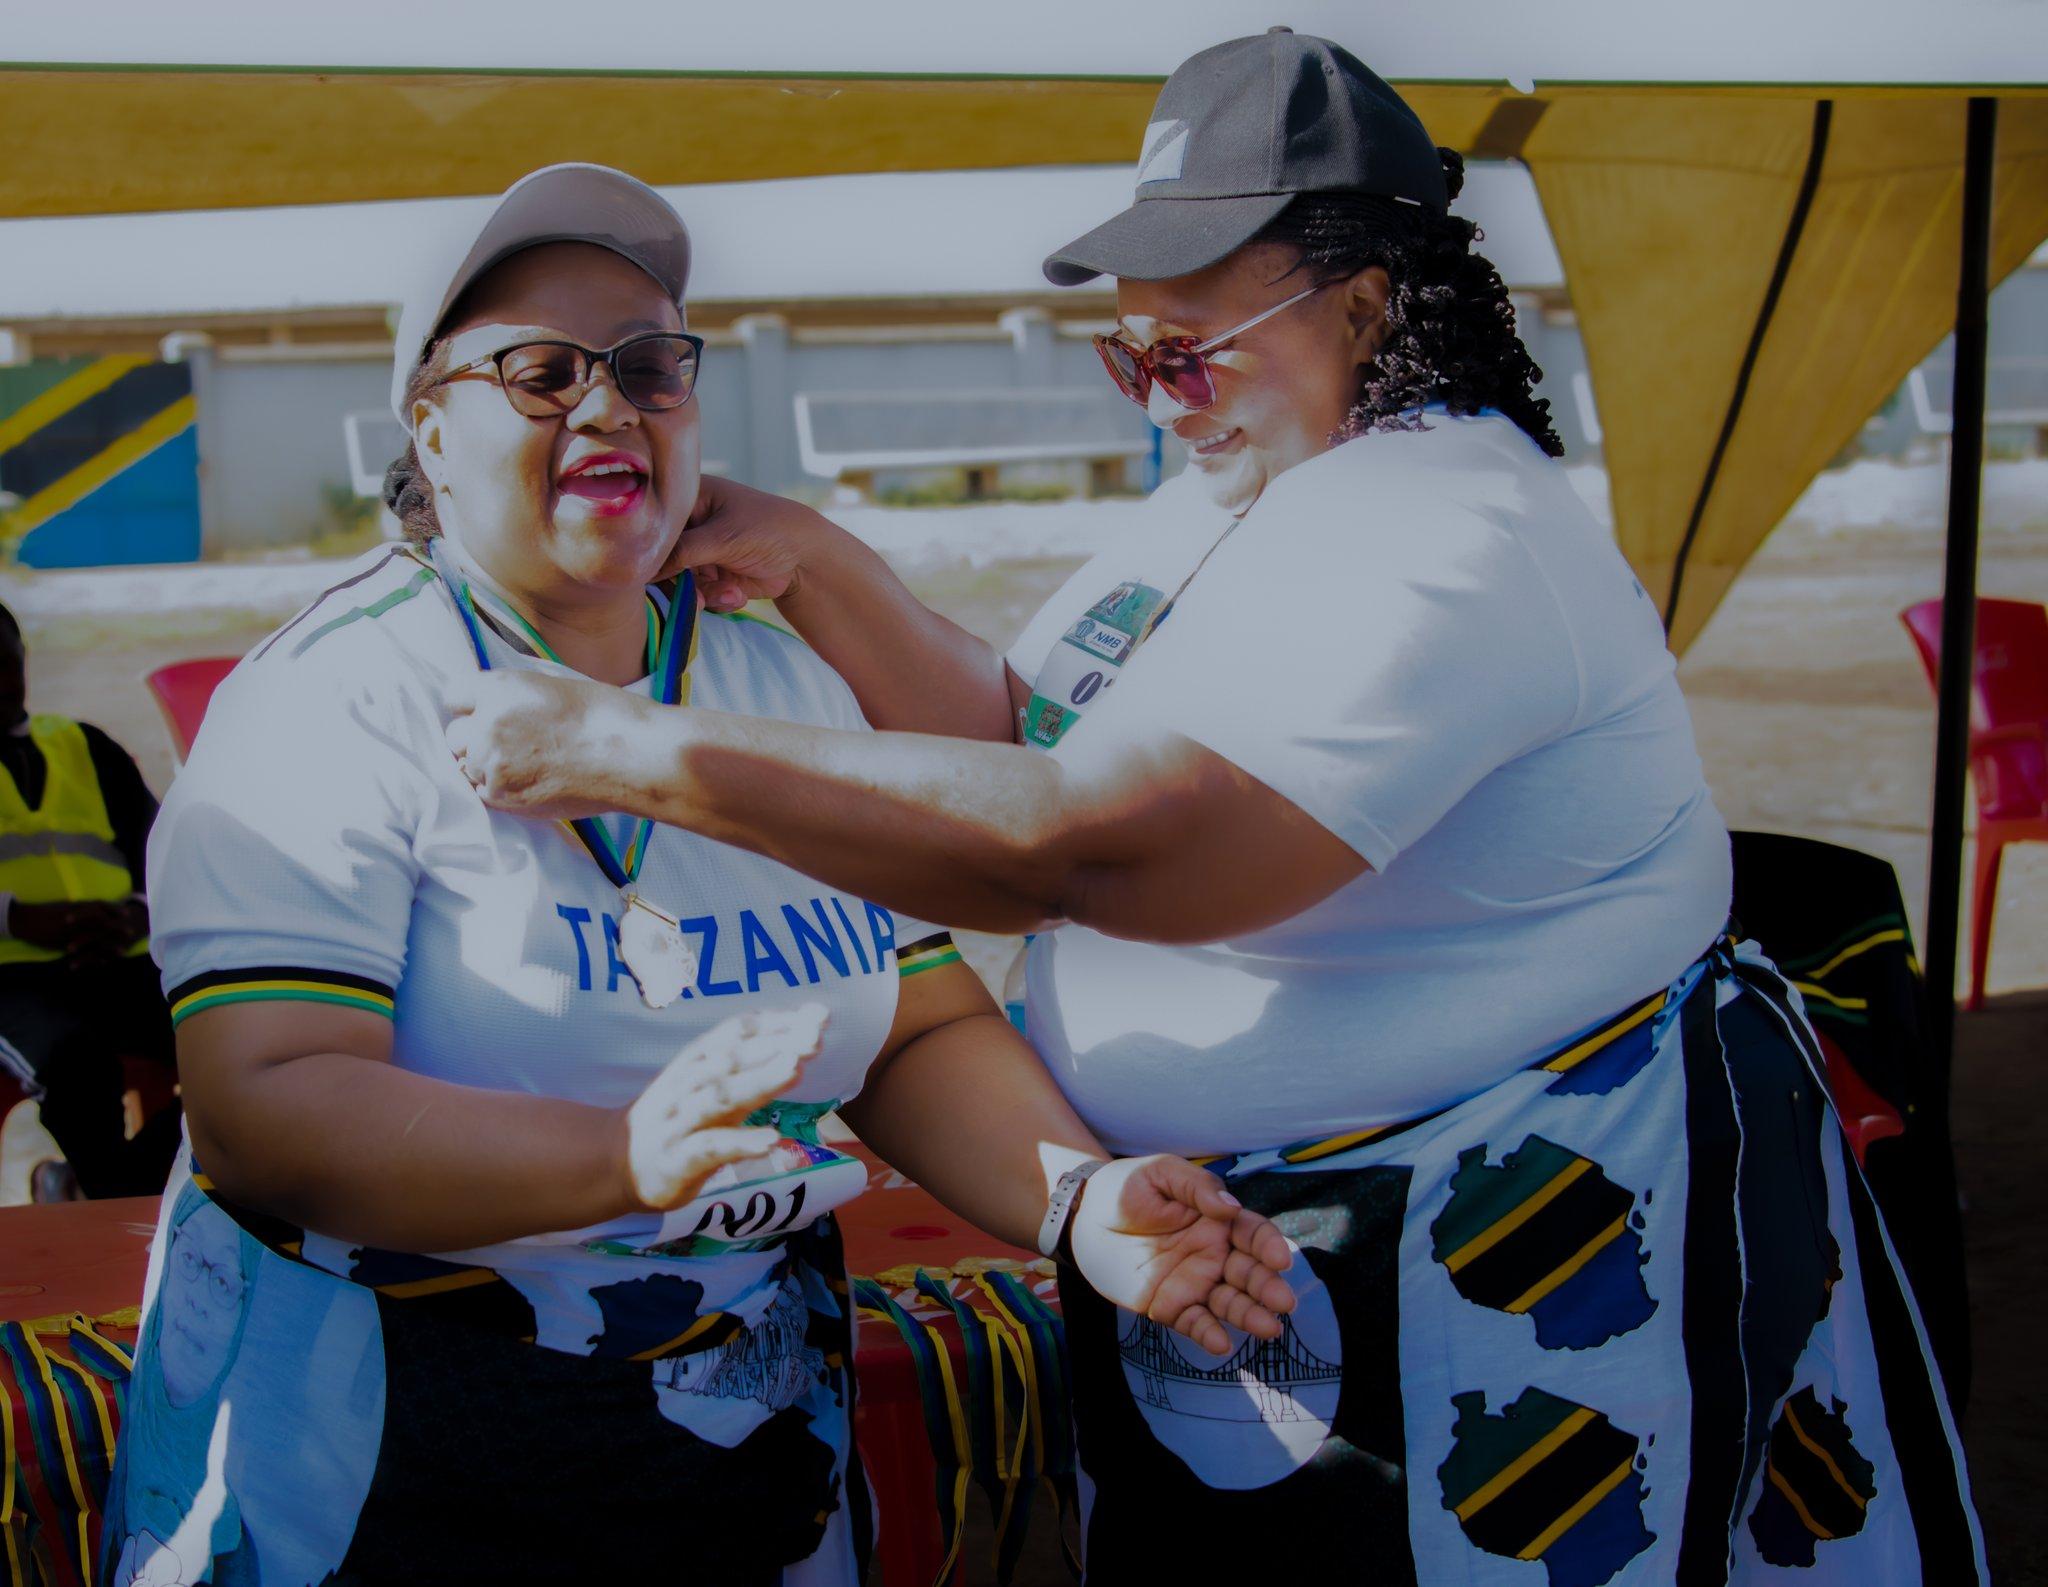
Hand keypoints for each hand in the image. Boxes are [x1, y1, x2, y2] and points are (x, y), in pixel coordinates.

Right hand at [10, 899, 137, 961]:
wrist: (28, 920)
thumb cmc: (45, 912)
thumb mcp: (64, 907)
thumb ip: (78, 908)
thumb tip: (89, 907)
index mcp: (78, 908)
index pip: (100, 906)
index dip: (114, 909)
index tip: (127, 912)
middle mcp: (79, 919)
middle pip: (103, 922)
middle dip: (118, 928)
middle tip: (132, 932)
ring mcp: (73, 931)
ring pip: (96, 939)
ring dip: (110, 945)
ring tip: (123, 951)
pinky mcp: (66, 942)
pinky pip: (84, 951)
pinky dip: (94, 957)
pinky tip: (103, 963)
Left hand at [444, 671, 653, 820]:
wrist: (631, 755)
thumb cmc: (606, 716)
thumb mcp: (551, 686)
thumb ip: (513, 697)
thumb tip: (494, 710)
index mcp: (499, 688)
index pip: (454, 696)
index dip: (472, 706)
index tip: (485, 714)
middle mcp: (487, 724)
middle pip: (455, 736)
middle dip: (476, 739)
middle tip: (512, 744)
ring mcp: (492, 764)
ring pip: (469, 767)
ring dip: (489, 768)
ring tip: (529, 766)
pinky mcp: (504, 797)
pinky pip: (484, 793)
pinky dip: (501, 790)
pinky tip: (532, 782)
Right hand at [624, 1005, 826, 1209]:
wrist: (616, 1164)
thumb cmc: (680, 1118)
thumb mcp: (712, 1086)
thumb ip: (756, 1062)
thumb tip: (807, 1028)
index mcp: (695, 1062)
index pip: (734, 1032)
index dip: (775, 1022)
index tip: (816, 1015)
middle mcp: (686, 1086)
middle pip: (730, 1059)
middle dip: (773, 1045)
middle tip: (813, 1037)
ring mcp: (679, 1122)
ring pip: (720, 1097)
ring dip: (758, 1080)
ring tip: (796, 1068)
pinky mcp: (677, 1160)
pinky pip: (710, 1148)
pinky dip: (740, 1143)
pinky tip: (772, 1140)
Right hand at [666, 475, 825, 613]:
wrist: (806, 557)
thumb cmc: (766, 530)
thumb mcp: (722, 538)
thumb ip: (681, 552)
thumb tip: (644, 568)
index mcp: (689, 499)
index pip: (654, 524)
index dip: (651, 548)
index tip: (658, 570)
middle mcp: (691, 525)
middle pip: (662, 558)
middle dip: (681, 581)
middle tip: (694, 596)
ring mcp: (701, 552)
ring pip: (680, 582)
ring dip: (703, 594)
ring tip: (728, 593)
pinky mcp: (714, 576)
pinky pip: (700, 595)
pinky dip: (718, 599)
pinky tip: (738, 594)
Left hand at [1067, 1155, 1295, 1355]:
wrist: (1084, 1215)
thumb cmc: (1127, 1188)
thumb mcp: (1163, 1173)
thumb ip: (1197, 1188)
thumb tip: (1231, 1209)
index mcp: (1219, 1221)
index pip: (1253, 1234)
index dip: (1268, 1246)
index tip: (1278, 1259)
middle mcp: (1214, 1254)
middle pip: (1249, 1273)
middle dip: (1267, 1287)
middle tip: (1283, 1302)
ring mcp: (1194, 1283)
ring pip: (1229, 1303)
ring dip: (1250, 1316)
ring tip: (1268, 1328)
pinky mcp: (1170, 1307)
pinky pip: (1194, 1323)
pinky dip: (1209, 1335)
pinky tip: (1221, 1344)